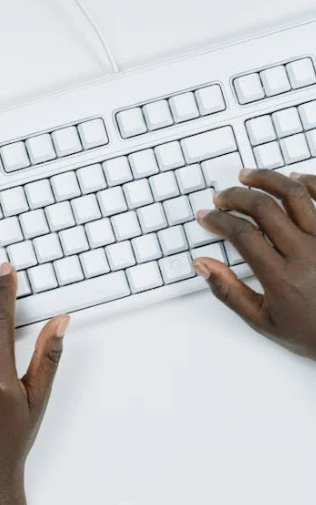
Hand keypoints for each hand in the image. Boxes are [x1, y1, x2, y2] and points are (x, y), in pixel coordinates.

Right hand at [193, 169, 315, 359]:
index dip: (219, 220)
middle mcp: (305, 252)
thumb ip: (228, 291)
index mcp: (282, 277)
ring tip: (247, 176)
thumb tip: (202, 265)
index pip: (242, 234)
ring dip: (266, 179)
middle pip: (264, 207)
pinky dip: (308, 182)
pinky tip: (292, 178)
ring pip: (294, 194)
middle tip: (222, 198)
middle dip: (235, 197)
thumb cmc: (311, 330)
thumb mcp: (263, 320)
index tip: (207, 218)